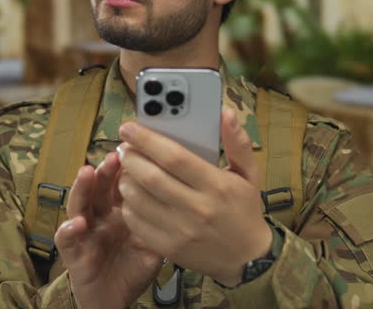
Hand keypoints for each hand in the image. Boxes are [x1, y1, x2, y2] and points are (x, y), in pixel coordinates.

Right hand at [54, 151, 163, 308]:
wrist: (115, 299)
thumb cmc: (133, 269)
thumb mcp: (153, 245)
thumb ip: (162, 225)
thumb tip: (184, 201)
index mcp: (119, 211)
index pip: (121, 184)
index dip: (126, 169)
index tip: (137, 152)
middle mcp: (100, 216)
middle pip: (99, 187)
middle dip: (105, 170)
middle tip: (114, 156)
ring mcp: (84, 232)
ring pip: (78, 204)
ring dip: (82, 187)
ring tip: (87, 172)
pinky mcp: (72, 252)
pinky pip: (66, 239)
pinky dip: (69, 229)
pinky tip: (78, 223)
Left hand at [117, 108, 271, 286]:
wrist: (248, 258)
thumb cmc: (244, 210)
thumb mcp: (249, 174)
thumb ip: (237, 142)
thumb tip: (225, 113)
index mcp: (217, 185)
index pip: (174, 157)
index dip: (147, 139)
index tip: (130, 127)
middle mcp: (197, 208)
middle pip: (151, 177)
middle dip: (130, 157)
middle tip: (124, 147)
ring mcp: (181, 231)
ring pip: (139, 199)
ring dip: (125, 180)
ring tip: (127, 169)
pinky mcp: (170, 248)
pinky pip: (138, 223)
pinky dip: (128, 205)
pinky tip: (132, 195)